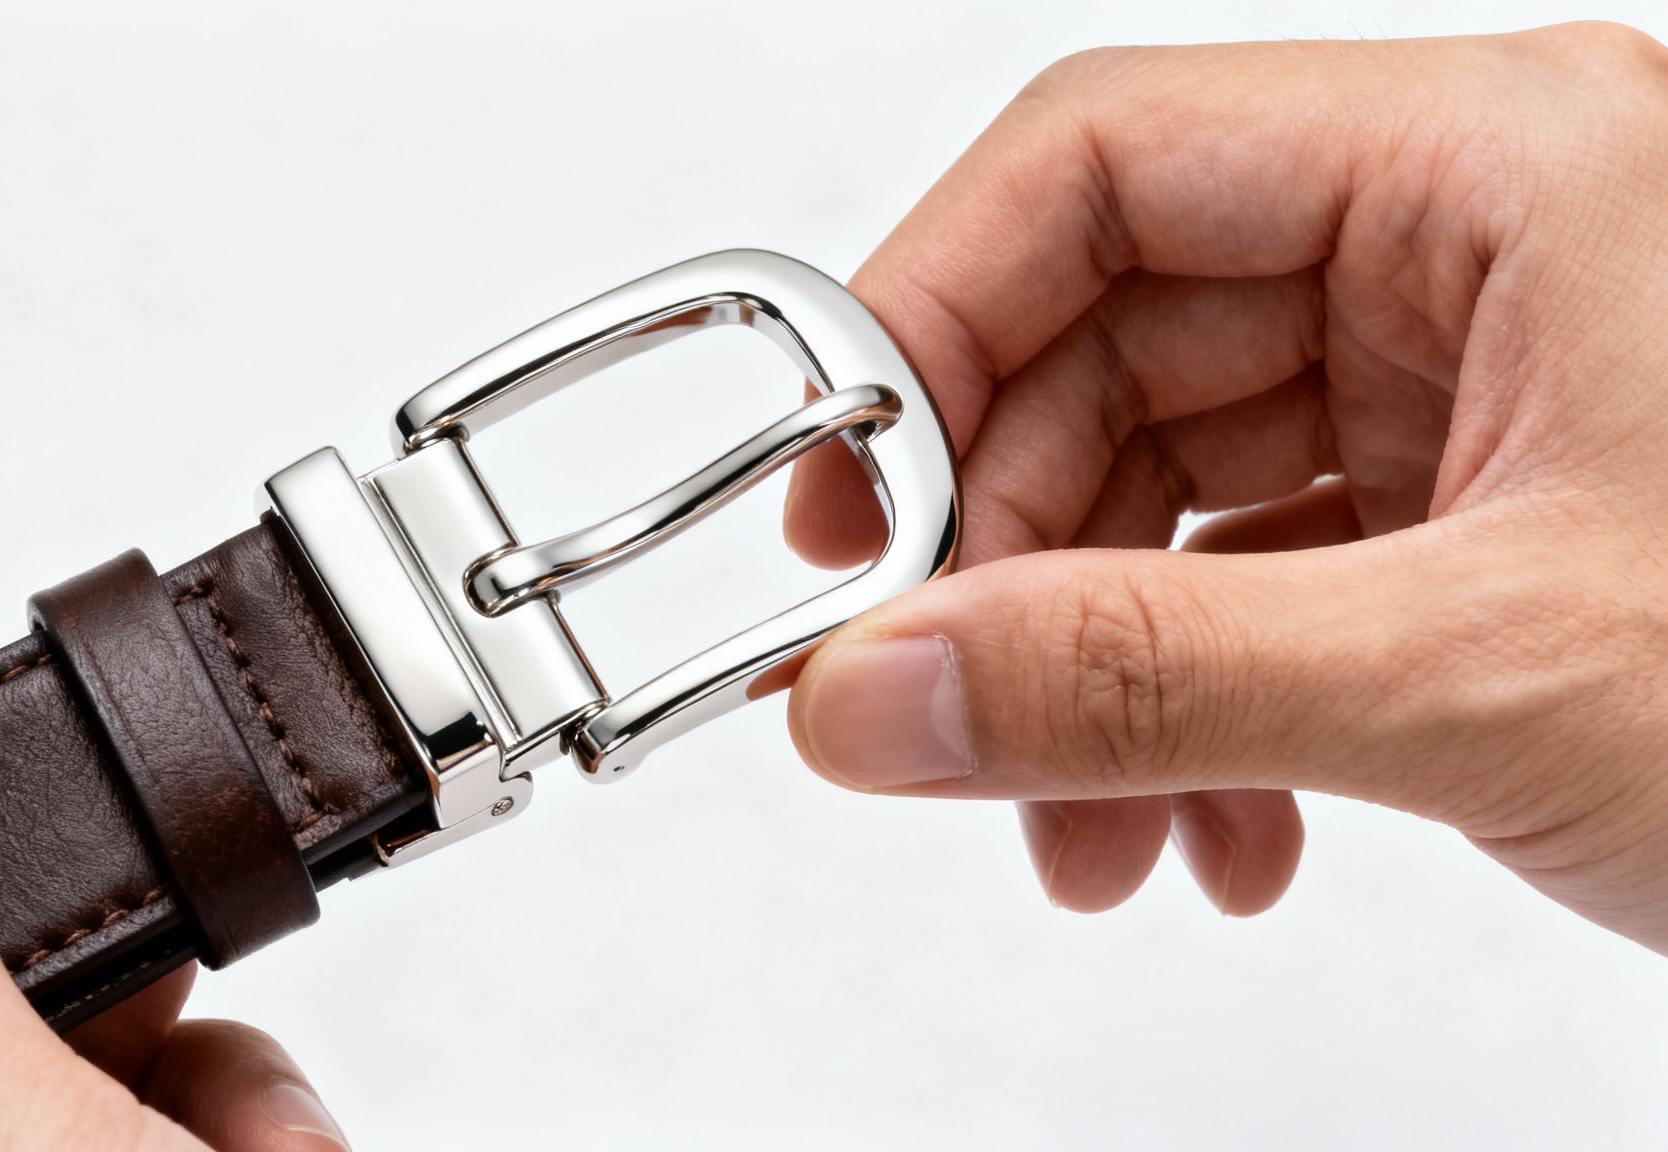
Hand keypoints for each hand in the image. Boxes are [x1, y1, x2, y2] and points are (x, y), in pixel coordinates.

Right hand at [784, 23, 1667, 946]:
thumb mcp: (1490, 678)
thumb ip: (1144, 683)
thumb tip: (872, 691)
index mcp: (1503, 169)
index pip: (1108, 160)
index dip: (930, 317)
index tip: (837, 504)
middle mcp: (1473, 248)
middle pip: (1110, 340)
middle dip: (1006, 555)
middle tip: (929, 708)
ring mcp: (1471, 384)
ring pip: (1167, 484)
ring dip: (1089, 667)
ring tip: (1085, 831)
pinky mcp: (1473, 513)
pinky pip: (1250, 579)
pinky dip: (1189, 710)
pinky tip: (1206, 830)